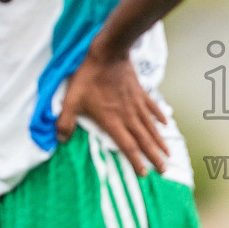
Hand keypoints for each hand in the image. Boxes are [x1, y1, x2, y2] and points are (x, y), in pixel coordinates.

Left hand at [57, 51, 168, 176]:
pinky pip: (152, 108)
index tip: (144, 174)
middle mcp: (128, 116)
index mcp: (112, 121)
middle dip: (154, 157)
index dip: (136, 161)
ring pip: (151, 127)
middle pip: (144, 141)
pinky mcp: (140, 92)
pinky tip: (165, 124)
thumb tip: (60, 141)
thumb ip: (65, 121)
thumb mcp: (71, 100)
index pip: (127, 146)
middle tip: (165, 170)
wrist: (108, 54)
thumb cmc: (88, 77)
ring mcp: (137, 104)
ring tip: (168, 153)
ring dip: (160, 141)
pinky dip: (160, 117)